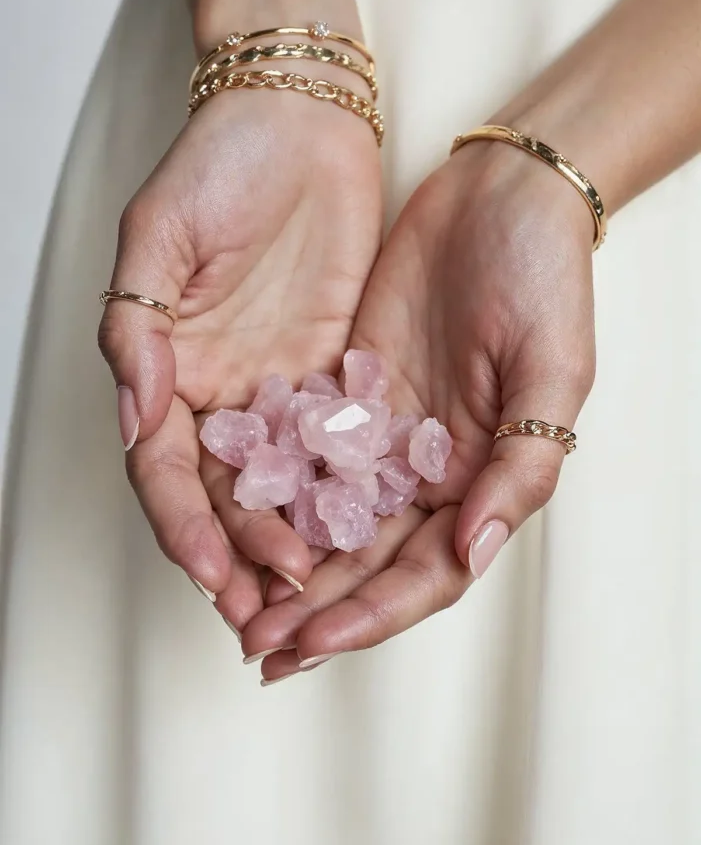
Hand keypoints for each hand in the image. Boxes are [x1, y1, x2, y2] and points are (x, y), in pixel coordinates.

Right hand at [98, 86, 381, 626]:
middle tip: (271, 610)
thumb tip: (137, 420)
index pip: (167, 471)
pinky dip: (347, 493)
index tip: (213, 575)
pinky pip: (339, 446)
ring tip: (317, 594)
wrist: (299, 118)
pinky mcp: (336, 375)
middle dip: (243, 554)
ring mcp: (279, 388)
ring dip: (296, 541)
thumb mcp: (159, 236)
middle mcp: (220, 393)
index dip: (185, 528)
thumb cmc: (218, 164)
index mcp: (166, 371)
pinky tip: (366, 533)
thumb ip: (138, 330)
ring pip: (284, 486)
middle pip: (227, 495)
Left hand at [242, 141, 595, 678]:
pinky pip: (307, 453)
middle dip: (317, 608)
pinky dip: (276, 492)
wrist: (499, 197)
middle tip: (258, 648)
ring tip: (237, 603)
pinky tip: (236, 519)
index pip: (425, 571)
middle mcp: (430, 470)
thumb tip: (469, 549)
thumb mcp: (551, 370)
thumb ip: (517, 465)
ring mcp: (386, 433)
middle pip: (368, 561)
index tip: (314, 640)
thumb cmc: (544, 278)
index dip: (371, 612)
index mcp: (482, 479)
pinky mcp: (349, 390)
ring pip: (330, 520)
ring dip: (288, 567)